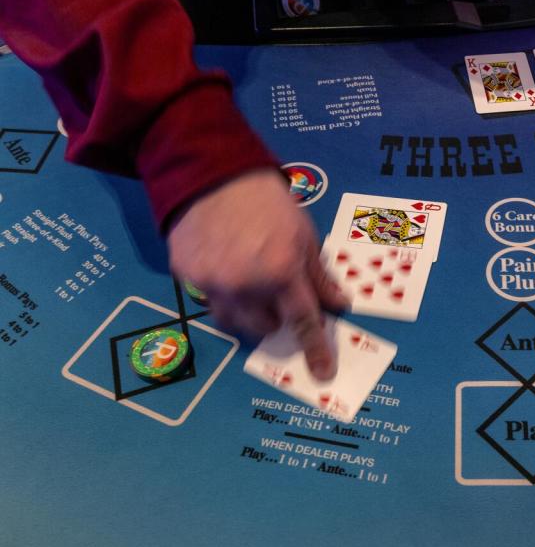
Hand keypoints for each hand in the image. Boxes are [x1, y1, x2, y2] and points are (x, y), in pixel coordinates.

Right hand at [167, 168, 347, 378]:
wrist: (212, 174)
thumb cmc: (268, 202)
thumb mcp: (304, 235)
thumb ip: (319, 275)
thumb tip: (337, 304)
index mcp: (281, 273)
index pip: (303, 322)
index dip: (315, 349)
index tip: (323, 372)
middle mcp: (245, 286)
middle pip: (264, 328)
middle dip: (276, 320)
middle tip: (279, 297)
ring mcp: (211, 283)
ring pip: (233, 321)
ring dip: (248, 314)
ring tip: (252, 286)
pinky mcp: (185, 275)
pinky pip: (208, 298)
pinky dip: (222, 292)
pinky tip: (225, 266)